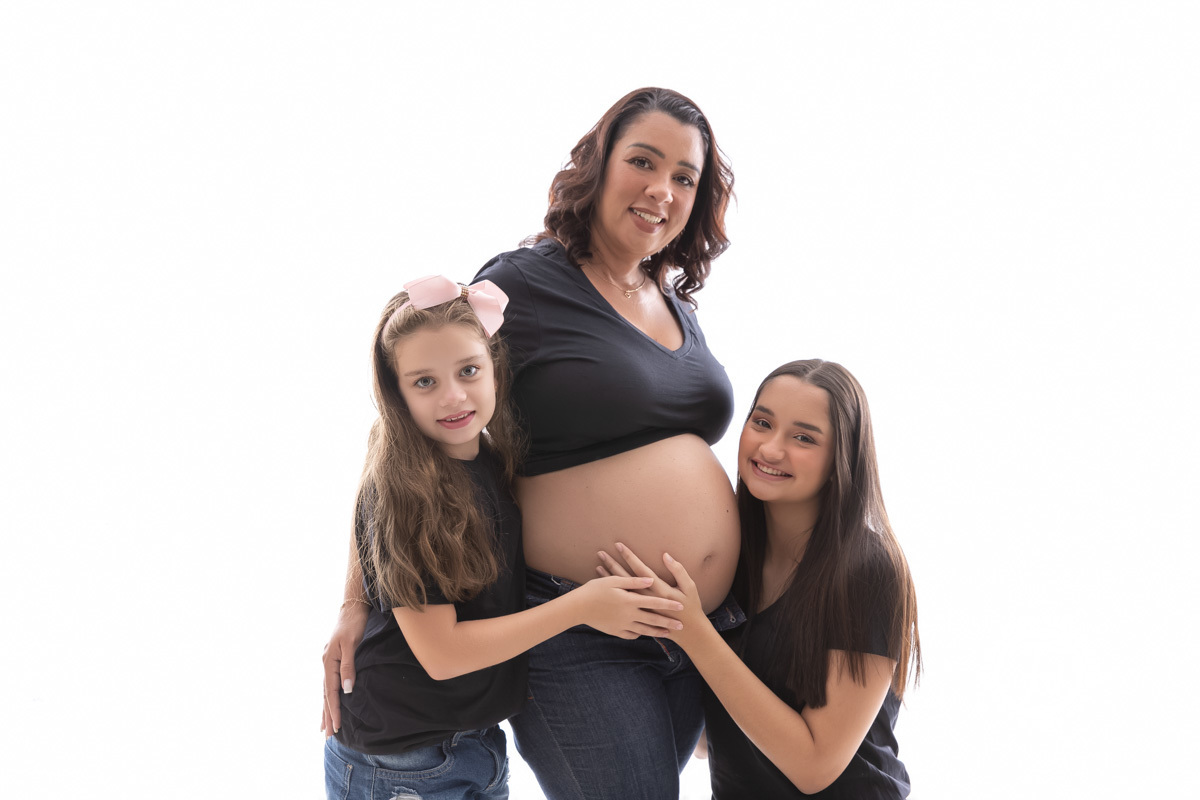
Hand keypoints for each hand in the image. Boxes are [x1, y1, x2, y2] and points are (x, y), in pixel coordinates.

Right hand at [321, 600, 368, 735]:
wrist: (352, 607)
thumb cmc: (354, 624)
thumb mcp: (352, 644)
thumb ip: (349, 666)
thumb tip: (347, 690)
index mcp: (329, 661)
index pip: (331, 692)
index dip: (334, 710)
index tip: (337, 726)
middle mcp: (326, 663)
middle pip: (325, 695)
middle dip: (327, 715)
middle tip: (328, 735)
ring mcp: (328, 662)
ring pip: (325, 691)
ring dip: (325, 709)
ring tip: (324, 727)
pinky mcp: (333, 660)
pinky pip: (328, 683)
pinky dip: (327, 696)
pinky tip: (327, 703)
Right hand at [573, 575, 684, 639]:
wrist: (577, 607)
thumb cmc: (594, 590)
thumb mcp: (613, 581)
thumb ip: (633, 581)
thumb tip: (650, 579)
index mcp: (630, 601)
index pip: (654, 602)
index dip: (668, 604)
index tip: (680, 607)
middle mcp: (629, 615)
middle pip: (653, 620)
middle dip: (668, 623)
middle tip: (681, 626)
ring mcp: (622, 625)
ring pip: (644, 630)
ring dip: (657, 632)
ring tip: (667, 633)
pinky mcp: (615, 631)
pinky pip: (630, 635)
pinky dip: (639, 634)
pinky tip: (643, 634)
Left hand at [598, 543, 711, 649]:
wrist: (688, 632)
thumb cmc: (690, 607)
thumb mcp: (689, 587)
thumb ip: (678, 570)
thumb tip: (666, 555)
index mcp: (659, 590)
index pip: (640, 569)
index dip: (630, 556)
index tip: (619, 545)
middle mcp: (647, 599)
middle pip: (625, 579)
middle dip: (613, 564)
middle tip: (601, 553)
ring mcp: (642, 608)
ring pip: (621, 590)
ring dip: (609, 577)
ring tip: (598, 565)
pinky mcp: (639, 614)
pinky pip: (623, 600)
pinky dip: (613, 592)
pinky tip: (605, 583)